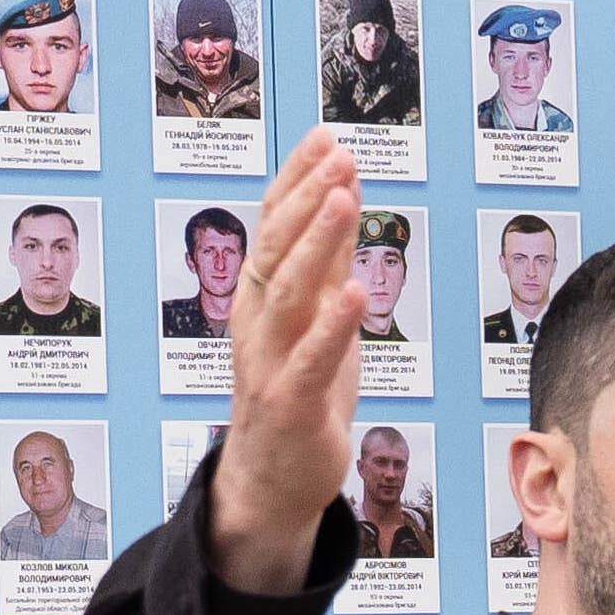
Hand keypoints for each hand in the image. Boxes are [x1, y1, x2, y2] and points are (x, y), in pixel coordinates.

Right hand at [210, 128, 369, 595]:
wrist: (275, 476)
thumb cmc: (300, 391)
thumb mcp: (318, 319)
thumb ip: (325, 266)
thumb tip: (341, 201)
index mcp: (263, 297)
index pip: (276, 226)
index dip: (298, 181)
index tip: (327, 138)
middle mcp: (258, 320)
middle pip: (278, 248)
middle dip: (307, 199)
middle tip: (337, 156)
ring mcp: (269, 360)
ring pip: (288, 292)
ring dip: (315, 243)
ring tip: (343, 200)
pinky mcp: (290, 402)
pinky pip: (309, 358)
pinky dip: (333, 325)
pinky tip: (356, 292)